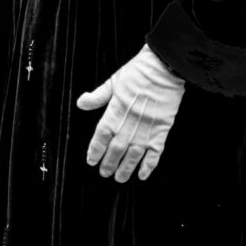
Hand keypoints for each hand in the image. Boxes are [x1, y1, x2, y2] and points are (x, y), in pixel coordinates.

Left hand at [76, 44, 184, 182]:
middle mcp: (130, 121)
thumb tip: (81, 103)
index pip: (102, 135)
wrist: (164, 67)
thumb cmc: (139, 72)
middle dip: (109, 163)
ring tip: (120, 178)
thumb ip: (98, 96)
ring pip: (134, 154)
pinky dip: (148, 165)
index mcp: (116, 109)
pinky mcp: (162, 129)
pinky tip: (142, 174)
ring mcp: (147, 127)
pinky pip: (155, 152)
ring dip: (125, 168)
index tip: (91, 161)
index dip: (95, 150)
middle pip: (116, 148)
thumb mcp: (114, 80)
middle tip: (104, 173)